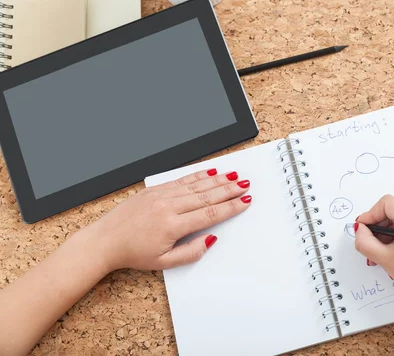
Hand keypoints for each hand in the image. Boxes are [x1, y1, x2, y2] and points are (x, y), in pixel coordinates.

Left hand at [80, 169, 251, 272]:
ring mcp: (160, 195)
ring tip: (234, 176)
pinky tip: (210, 173)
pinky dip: (198, 176)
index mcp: (172, 226)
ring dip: (217, 180)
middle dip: (229, 190)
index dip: (230, 207)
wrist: (105, 241)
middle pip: (206, 196)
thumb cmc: (132, 253)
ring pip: (196, 186)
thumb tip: (210, 239)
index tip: (244, 202)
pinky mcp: (154, 190)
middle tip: (245, 185)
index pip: (209, 214)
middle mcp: (167, 206)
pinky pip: (181, 180)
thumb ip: (191, 252)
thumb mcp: (163, 263)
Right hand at [354, 195, 393, 308]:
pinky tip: (390, 251)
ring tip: (378, 252)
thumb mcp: (385, 258)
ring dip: (386, 233)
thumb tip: (360, 230)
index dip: (371, 214)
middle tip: (368, 242)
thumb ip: (365, 241)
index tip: (362, 227)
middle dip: (378, 226)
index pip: (387, 203)